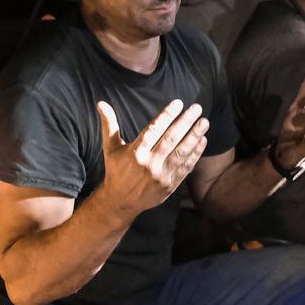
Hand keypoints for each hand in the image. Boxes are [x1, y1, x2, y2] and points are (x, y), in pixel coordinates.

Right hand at [94, 98, 210, 214]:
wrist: (121, 201)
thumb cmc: (116, 170)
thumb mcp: (110, 148)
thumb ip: (109, 125)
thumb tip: (101, 103)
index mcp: (135, 152)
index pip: (154, 129)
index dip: (167, 115)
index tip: (178, 103)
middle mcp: (149, 164)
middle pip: (171, 139)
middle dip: (186, 122)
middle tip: (197, 108)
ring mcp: (161, 175)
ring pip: (182, 152)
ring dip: (195, 136)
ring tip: (204, 122)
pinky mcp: (170, 185)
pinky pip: (186, 167)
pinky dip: (195, 154)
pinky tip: (202, 141)